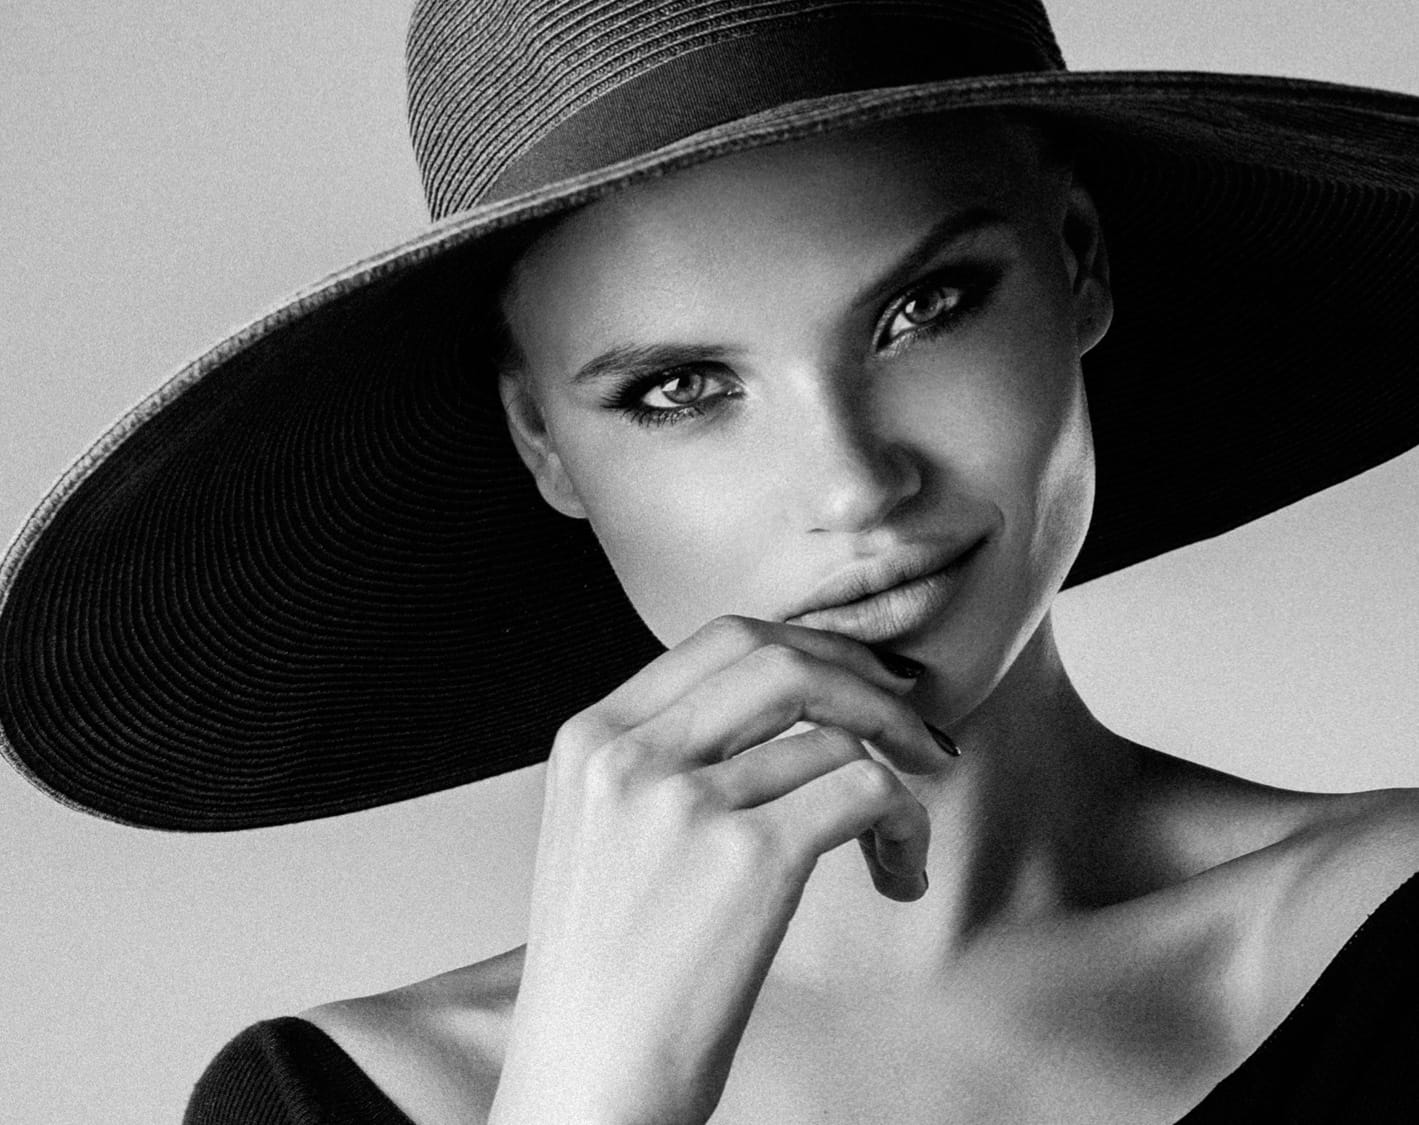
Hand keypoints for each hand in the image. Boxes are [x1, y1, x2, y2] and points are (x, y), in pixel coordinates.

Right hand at [489, 615, 952, 1124]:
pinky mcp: (747, 858)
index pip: (722, 640)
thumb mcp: (600, 829)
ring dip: (900, 781)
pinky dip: (906, 825)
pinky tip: (899, 874)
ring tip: (897, 843)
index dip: (814, 650)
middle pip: (780, 660)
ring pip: (837, 736)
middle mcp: (631, 754)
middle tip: (918, 734)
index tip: (864, 684)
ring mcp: (686, 802)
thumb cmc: (608, 970)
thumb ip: (667, 757)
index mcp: (592, 737)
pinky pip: (866, 791)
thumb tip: (792, 715)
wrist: (588, 1081)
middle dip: (868, 687)